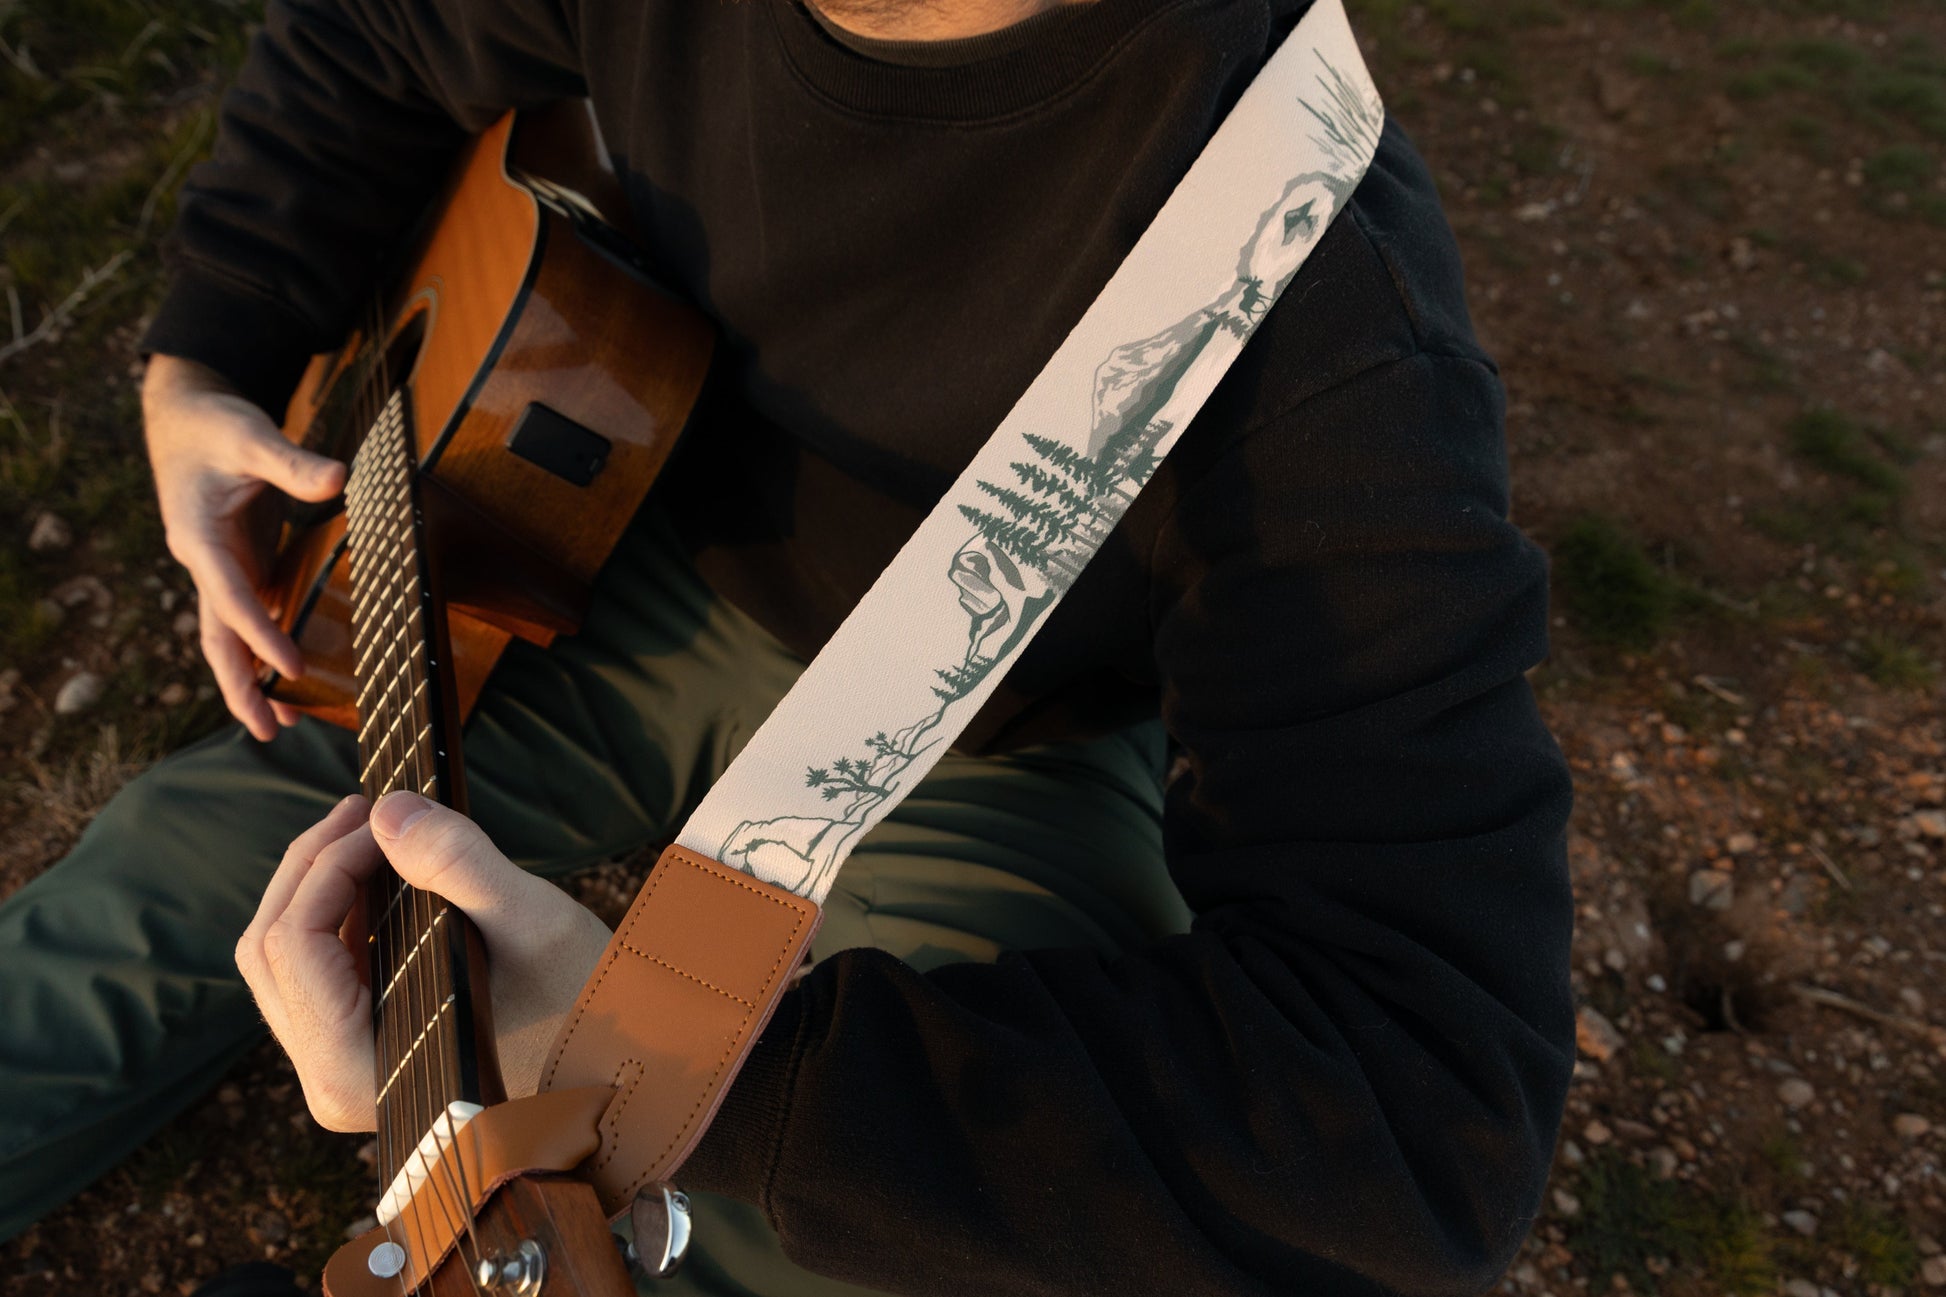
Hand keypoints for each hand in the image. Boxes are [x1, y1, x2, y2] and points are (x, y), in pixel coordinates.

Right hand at [142, 354, 346, 739]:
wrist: (184, 416)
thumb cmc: (215, 426)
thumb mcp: (252, 435)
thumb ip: (293, 462)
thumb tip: (338, 478)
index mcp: (200, 539)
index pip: (232, 599)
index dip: (261, 636)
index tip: (293, 667)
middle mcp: (205, 563)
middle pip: (218, 637)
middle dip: (240, 686)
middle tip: (270, 732)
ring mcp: (219, 568)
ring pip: (230, 635)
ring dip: (251, 678)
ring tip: (283, 724)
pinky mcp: (237, 564)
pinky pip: (249, 616)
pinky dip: (265, 646)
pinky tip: (290, 674)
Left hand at [236, 792, 613, 1131]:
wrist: (613, 1064)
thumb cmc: (583, 1008)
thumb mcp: (533, 927)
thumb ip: (459, 865)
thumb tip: (388, 810)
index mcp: (355, 1070)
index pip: (295, 947)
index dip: (325, 866)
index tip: (381, 817)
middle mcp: (330, 1082)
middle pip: (268, 951)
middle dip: (309, 864)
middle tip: (361, 808)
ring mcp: (337, 1071)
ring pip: (278, 961)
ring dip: (312, 884)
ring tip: (365, 831)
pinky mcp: (354, 1052)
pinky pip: (308, 974)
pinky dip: (330, 913)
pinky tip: (372, 874)